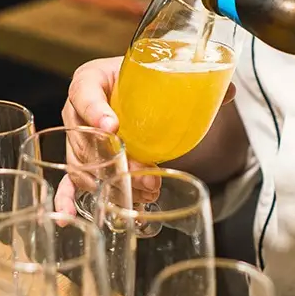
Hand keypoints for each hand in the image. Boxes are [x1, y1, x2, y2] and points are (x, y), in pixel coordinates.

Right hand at [59, 56, 236, 214]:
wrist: (137, 92)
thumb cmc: (147, 83)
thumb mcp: (166, 78)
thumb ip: (196, 84)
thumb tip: (229, 93)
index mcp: (93, 79)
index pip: (85, 91)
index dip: (95, 110)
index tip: (114, 127)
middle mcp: (78, 109)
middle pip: (86, 138)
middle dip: (116, 161)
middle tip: (146, 174)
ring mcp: (78, 139)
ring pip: (85, 166)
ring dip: (114, 183)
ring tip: (147, 190)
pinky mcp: (83, 162)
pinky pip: (68, 181)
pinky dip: (66, 200)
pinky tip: (66, 217)